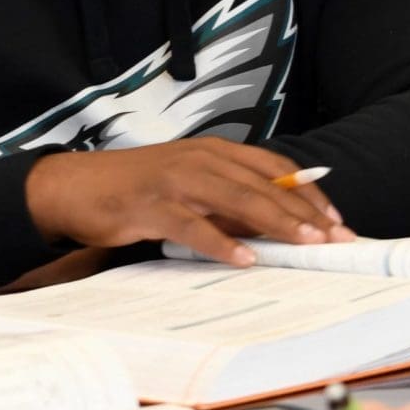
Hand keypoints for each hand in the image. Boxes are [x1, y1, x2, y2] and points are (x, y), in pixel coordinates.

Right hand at [25, 139, 355, 266]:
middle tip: (337, 238)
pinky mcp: (152, 205)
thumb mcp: (191, 186)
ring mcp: (177, 180)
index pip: (276, 169)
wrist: (72, 187)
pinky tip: (245, 259)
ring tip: (306, 244)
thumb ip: (230, 200)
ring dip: (277, 223)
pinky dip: (222, 243)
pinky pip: (195, 226)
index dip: (308, 193)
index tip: (336, 220)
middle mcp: (201, 159)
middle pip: (265, 185)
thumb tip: (276, 224)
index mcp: (215, 151)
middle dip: (305, 213)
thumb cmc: (137, 189)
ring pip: (238, 200)